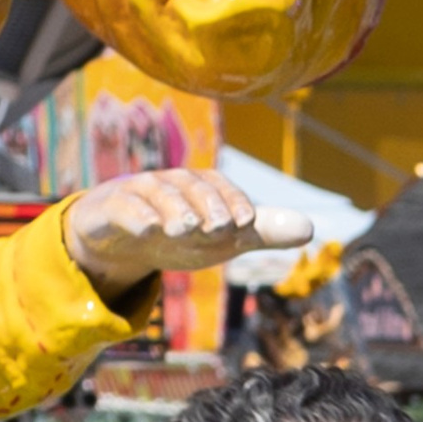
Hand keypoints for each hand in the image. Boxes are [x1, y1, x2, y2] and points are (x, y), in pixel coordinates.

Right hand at [64, 170, 308, 302]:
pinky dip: (136, 216)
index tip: (248, 223)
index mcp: (200, 188)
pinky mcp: (110, 208)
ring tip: (186, 228)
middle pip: (191, 187)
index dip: (234, 201)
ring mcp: (138, 193)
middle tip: (220, 228)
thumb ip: (261, 232)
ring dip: (174, 209)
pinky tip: (148, 230)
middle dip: (207, 205)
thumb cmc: (178, 230)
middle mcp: (171, 184)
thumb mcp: (221, 236)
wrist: (120, 237)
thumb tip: (311, 228)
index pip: (220, 187)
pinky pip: (123, 208)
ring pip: (157, 194)